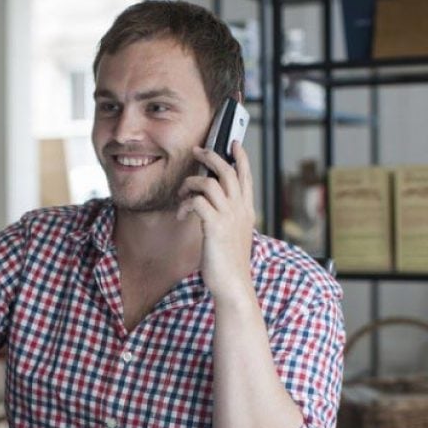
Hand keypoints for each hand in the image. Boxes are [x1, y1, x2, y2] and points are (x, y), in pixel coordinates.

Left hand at [176, 142, 254, 297]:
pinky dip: (185, 204)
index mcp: (246, 211)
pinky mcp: (215, 226)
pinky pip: (197, 201)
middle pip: (227, 171)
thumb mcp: (233, 235)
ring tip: (182, 193)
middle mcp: (240, 210)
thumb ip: (228, 218)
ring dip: (190, 183)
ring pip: (209, 182)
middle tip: (197, 151)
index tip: (233, 143)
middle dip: (211, 155)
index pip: (246, 176)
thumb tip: (211, 206)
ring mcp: (229, 217)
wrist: (233, 284)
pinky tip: (181, 214)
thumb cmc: (229, 263)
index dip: (240, 157)